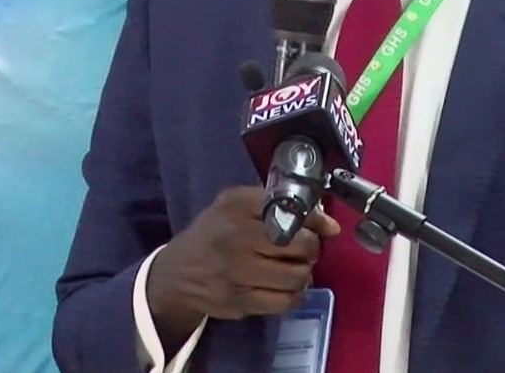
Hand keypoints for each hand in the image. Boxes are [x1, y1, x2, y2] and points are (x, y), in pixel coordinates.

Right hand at [146, 186, 339, 350]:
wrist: (177, 273)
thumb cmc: (213, 234)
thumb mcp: (234, 205)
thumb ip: (276, 204)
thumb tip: (328, 221)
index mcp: (238, 206)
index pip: (292, 208)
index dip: (316, 219)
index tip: (326, 227)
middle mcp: (238, 236)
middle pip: (300, 244)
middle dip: (311, 248)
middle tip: (304, 250)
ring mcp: (239, 271)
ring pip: (296, 276)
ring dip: (304, 274)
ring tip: (295, 269)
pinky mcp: (240, 300)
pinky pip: (285, 301)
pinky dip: (294, 295)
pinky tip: (287, 288)